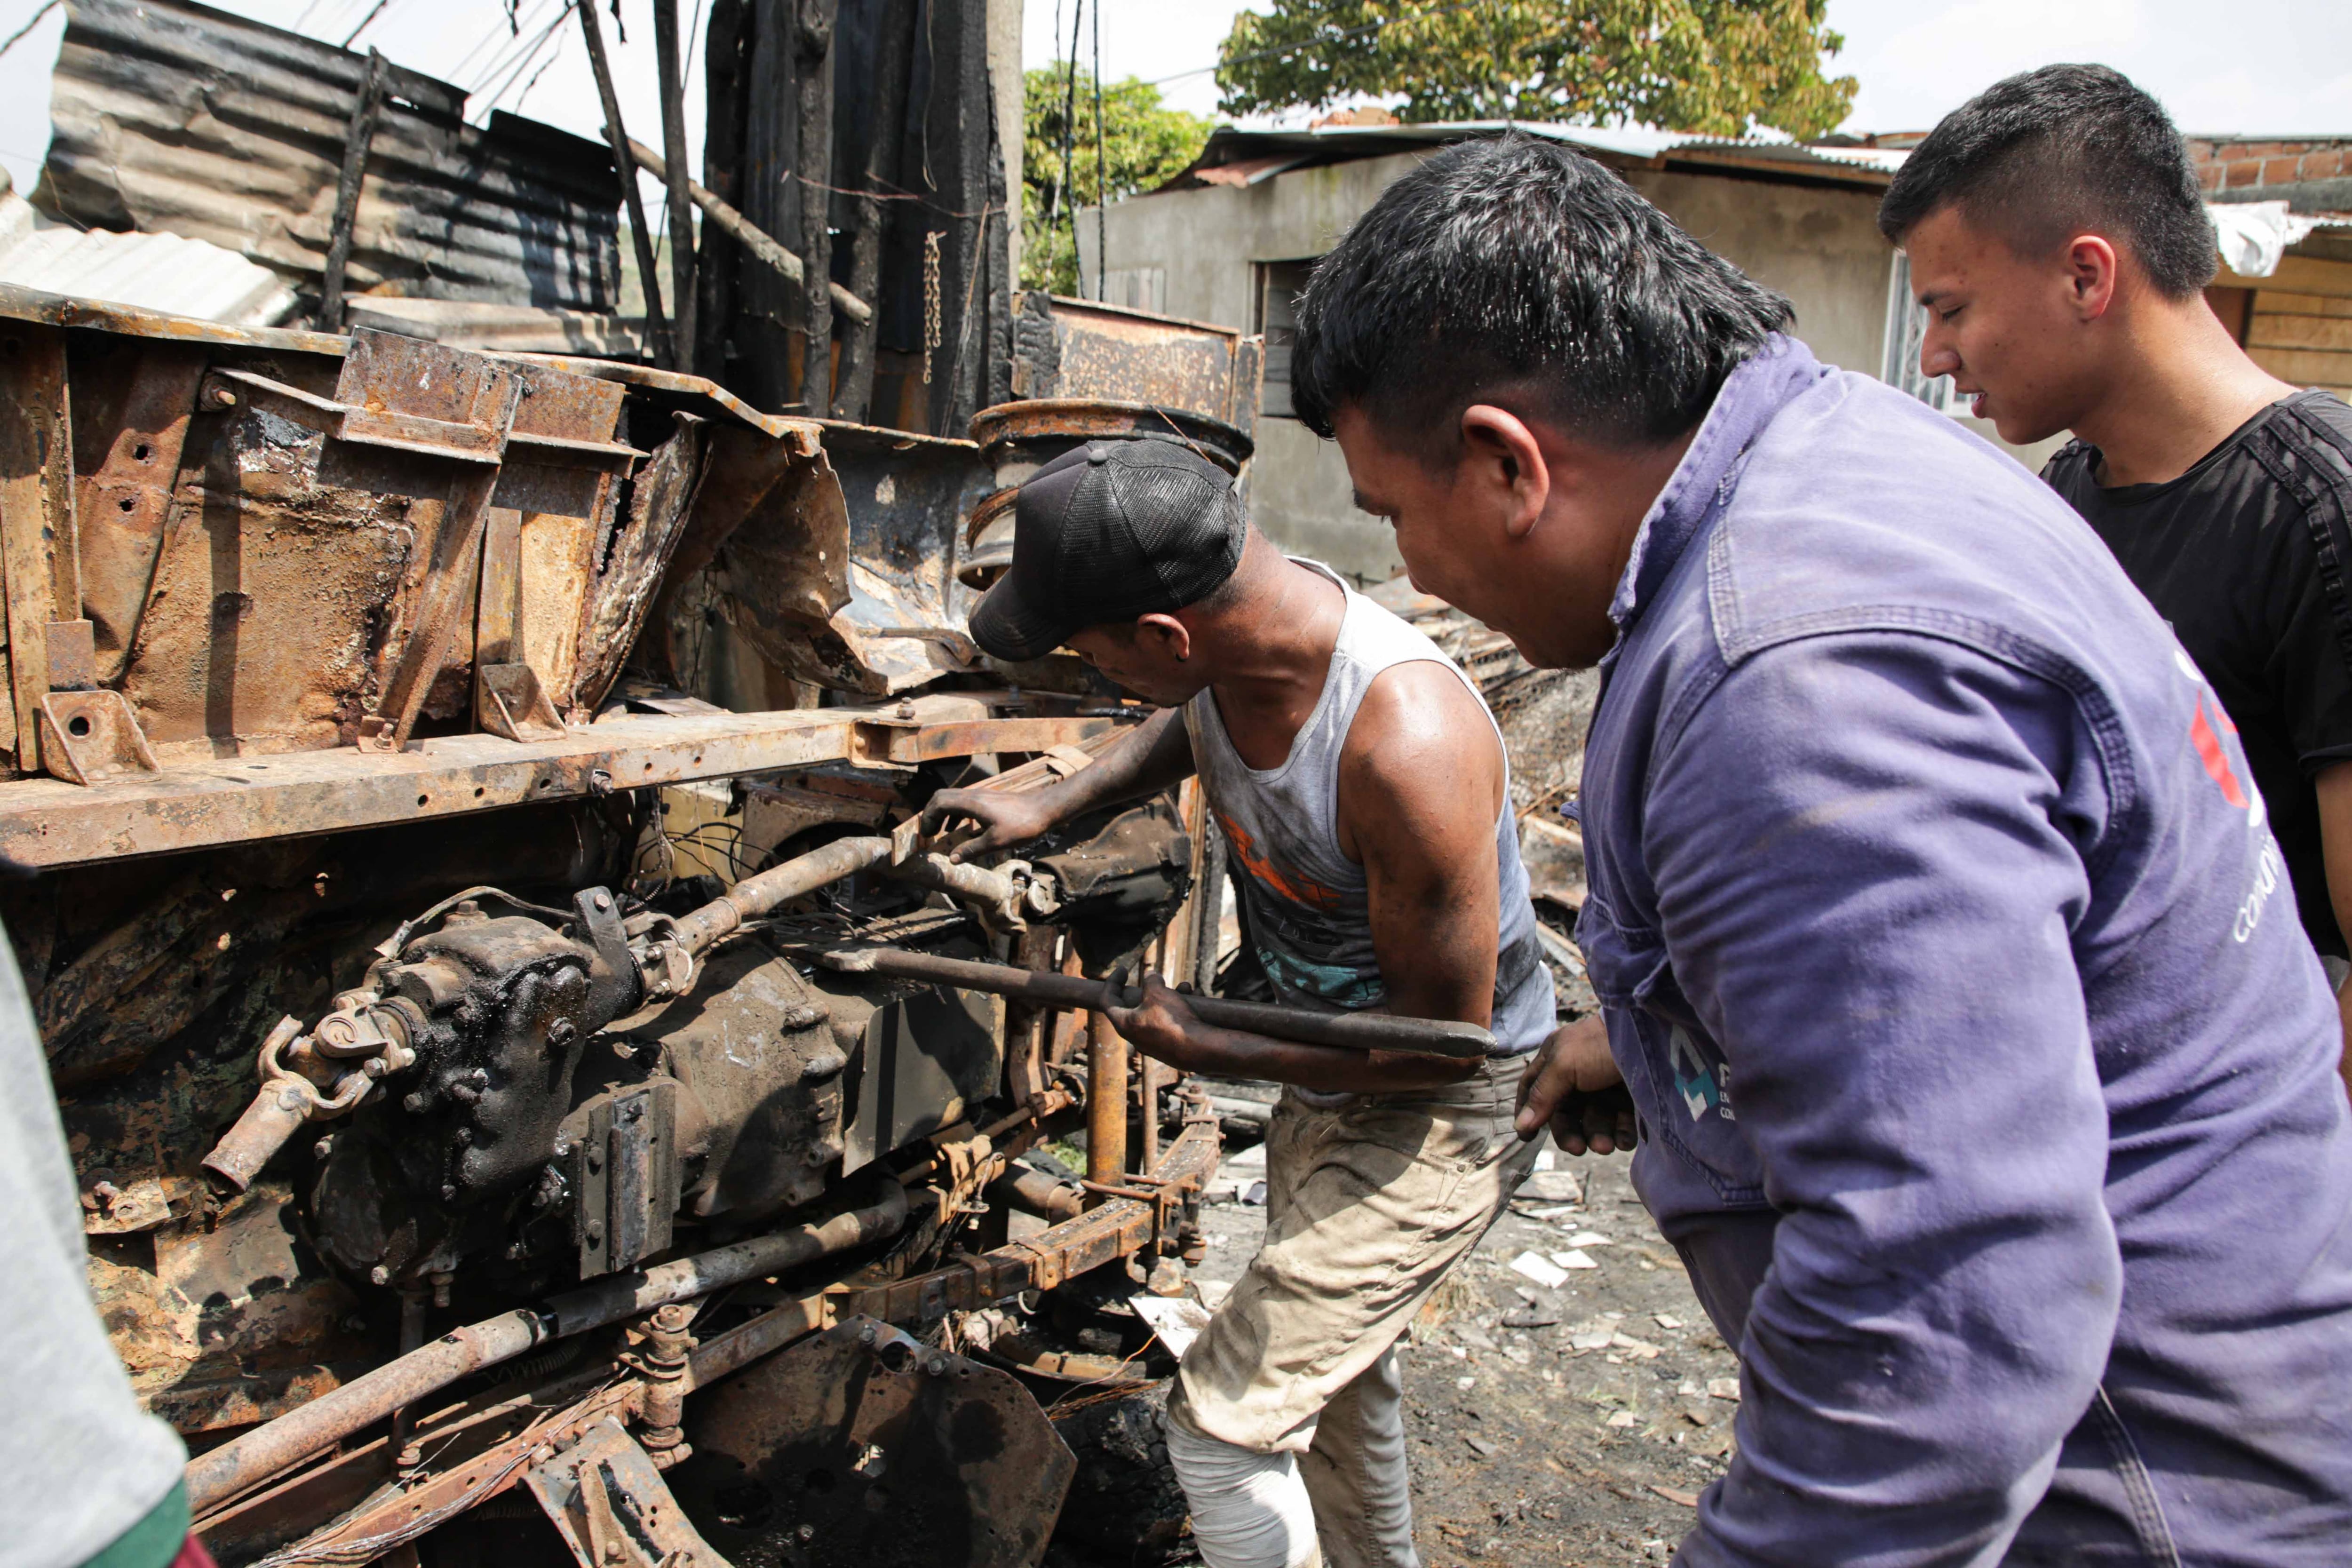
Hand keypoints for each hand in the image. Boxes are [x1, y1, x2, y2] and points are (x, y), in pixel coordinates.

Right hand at [919, 787, 1059, 860]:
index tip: (926, 835)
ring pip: (952, 798)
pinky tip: (960, 829)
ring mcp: (981, 795)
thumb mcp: (996, 842)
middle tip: (928, 833)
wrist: (1045, 810)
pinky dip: (955, 814)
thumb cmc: (1022, 825)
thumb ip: (971, 850)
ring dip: (942, 813)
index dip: (928, 818)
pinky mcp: (988, 799)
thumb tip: (952, 859)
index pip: (939, 803)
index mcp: (971, 803)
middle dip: (931, 814)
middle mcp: (973, 795)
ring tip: (940, 832)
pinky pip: (964, 802)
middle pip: (941, 797)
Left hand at [1100, 971, 1216, 1071]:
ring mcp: (1154, 1043)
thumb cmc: (1172, 1020)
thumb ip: (1150, 981)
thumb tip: (1150, 976)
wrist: (1198, 1049)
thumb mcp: (1158, 992)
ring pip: (1160, 1012)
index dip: (1113, 981)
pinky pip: (1173, 1022)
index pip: (1108, 1000)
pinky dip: (1182, 1008)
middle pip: (1137, 1006)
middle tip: (1159, 980)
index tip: (1123, 968)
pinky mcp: (1171, 1046)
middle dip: (1152, 989)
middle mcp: (1136, 1036)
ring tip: (1185, 987)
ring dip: (1172, 996)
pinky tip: (1196, 997)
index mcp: (1124, 1024)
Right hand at [1515, 1015, 1636, 1154]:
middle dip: (1570, 1133)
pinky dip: (1621, 1135)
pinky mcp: (1631, 1099)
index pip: (1534, 1088)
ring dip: (1597, 1137)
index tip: (1527, 1136)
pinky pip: (1621, 1125)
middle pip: (1565, 1113)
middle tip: (1577, 1148)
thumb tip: (1519, 1126)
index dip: (1528, 1111)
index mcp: (1557, 1061)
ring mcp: (1606, 1088)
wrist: (1649, 1037)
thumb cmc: (1599, 1045)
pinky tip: (1623, 1140)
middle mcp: (1579, 1076)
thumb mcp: (1563, 1065)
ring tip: (1606, 1146)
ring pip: (1594, 1123)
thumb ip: (1541, 1095)